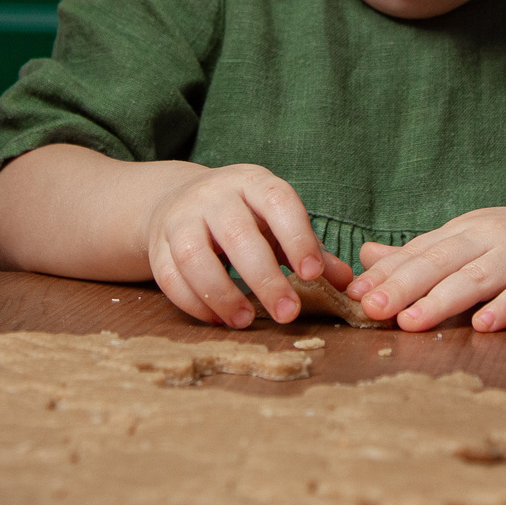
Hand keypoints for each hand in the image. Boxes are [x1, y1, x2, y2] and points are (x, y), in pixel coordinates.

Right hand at [142, 163, 353, 328]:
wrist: (178, 200)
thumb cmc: (243, 217)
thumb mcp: (276, 222)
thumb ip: (309, 250)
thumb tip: (347, 282)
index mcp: (253, 183)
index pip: (278, 201)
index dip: (297, 237)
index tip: (313, 274)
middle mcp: (214, 195)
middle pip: (237, 234)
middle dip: (264, 278)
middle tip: (288, 314)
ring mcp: (181, 218)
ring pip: (194, 256)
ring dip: (221, 294)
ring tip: (245, 321)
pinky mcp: (157, 244)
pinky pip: (169, 276)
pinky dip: (193, 303)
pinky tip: (218, 320)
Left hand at [349, 203, 505, 332]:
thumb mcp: (468, 240)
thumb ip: (420, 253)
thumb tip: (367, 256)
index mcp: (464, 231)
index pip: (419, 252)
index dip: (387, 274)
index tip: (355, 295)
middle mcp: (489, 238)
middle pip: (441, 262)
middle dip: (404, 286)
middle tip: (373, 310)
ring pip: (477, 278)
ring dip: (443, 300)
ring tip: (412, 322)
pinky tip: (485, 324)